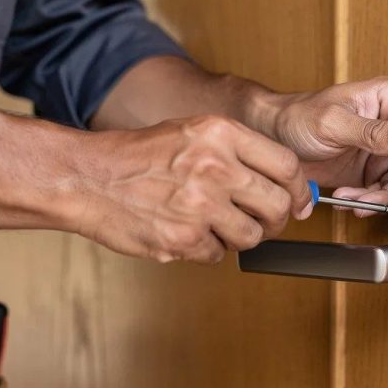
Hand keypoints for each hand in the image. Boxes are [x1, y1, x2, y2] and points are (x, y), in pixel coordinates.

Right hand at [76, 115, 312, 263]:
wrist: (88, 178)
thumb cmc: (138, 156)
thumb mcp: (192, 132)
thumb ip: (238, 153)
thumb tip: (286, 183)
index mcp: (221, 134)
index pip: (286, 165)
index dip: (299, 189)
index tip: (299, 202)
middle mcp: (215, 167)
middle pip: (277, 205)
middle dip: (274, 219)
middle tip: (262, 222)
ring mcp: (200, 206)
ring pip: (251, 236)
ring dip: (239, 237)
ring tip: (214, 225)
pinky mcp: (182, 239)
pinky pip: (217, 254)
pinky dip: (205, 249)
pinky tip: (185, 231)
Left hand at [266, 77, 387, 215]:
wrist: (271, 137)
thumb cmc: (297, 115)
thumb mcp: (333, 120)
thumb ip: (373, 130)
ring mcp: (385, 149)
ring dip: (384, 196)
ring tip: (355, 198)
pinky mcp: (373, 171)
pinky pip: (387, 192)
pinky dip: (371, 202)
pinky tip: (350, 201)